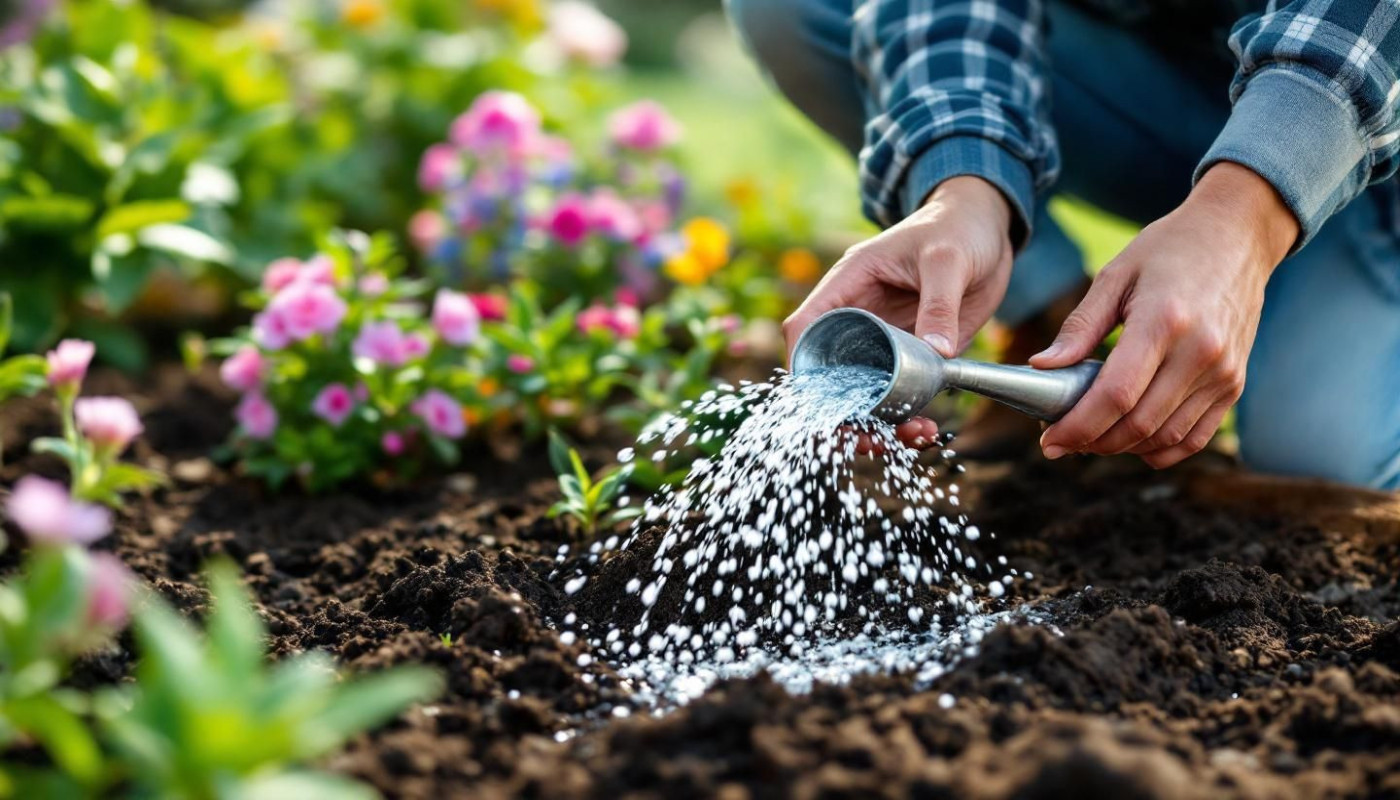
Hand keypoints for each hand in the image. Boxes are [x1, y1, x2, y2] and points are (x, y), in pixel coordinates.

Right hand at [784, 176, 1016, 449]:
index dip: (801, 364)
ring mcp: (883, 339)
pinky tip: (927, 429)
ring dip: (877, 421)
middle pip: (828, 372)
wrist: (989, 229)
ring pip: (862, 390)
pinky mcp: (910, 354)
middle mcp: (858, 315)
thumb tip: (937, 352)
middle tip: (868, 438)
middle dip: (841, 411)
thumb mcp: (949, 260)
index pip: (806, 326)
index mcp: (849, 283)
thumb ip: (940, 303)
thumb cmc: (959, 228)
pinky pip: (898, 392)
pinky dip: (906, 416)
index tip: (813, 401)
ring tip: (913, 436)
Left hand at [1033, 162, 1298, 467]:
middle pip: (1139, 424)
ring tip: (1090, 438)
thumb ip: (1080, 326)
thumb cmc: (1169, 250)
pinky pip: (1195, 437)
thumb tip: (1042, 367)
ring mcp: (1224, 372)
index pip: (1116, 394)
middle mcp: (1201, 352)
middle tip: (1061, 440)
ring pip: (1165, 437)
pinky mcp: (1235, 384)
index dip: (1078, 425)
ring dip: (1122, 449)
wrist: (1238, 236)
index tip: (1049, 438)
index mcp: (1164, 321)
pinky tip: (1130, 442)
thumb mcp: (1115, 276)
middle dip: (1092, 442)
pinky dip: (1159, 450)